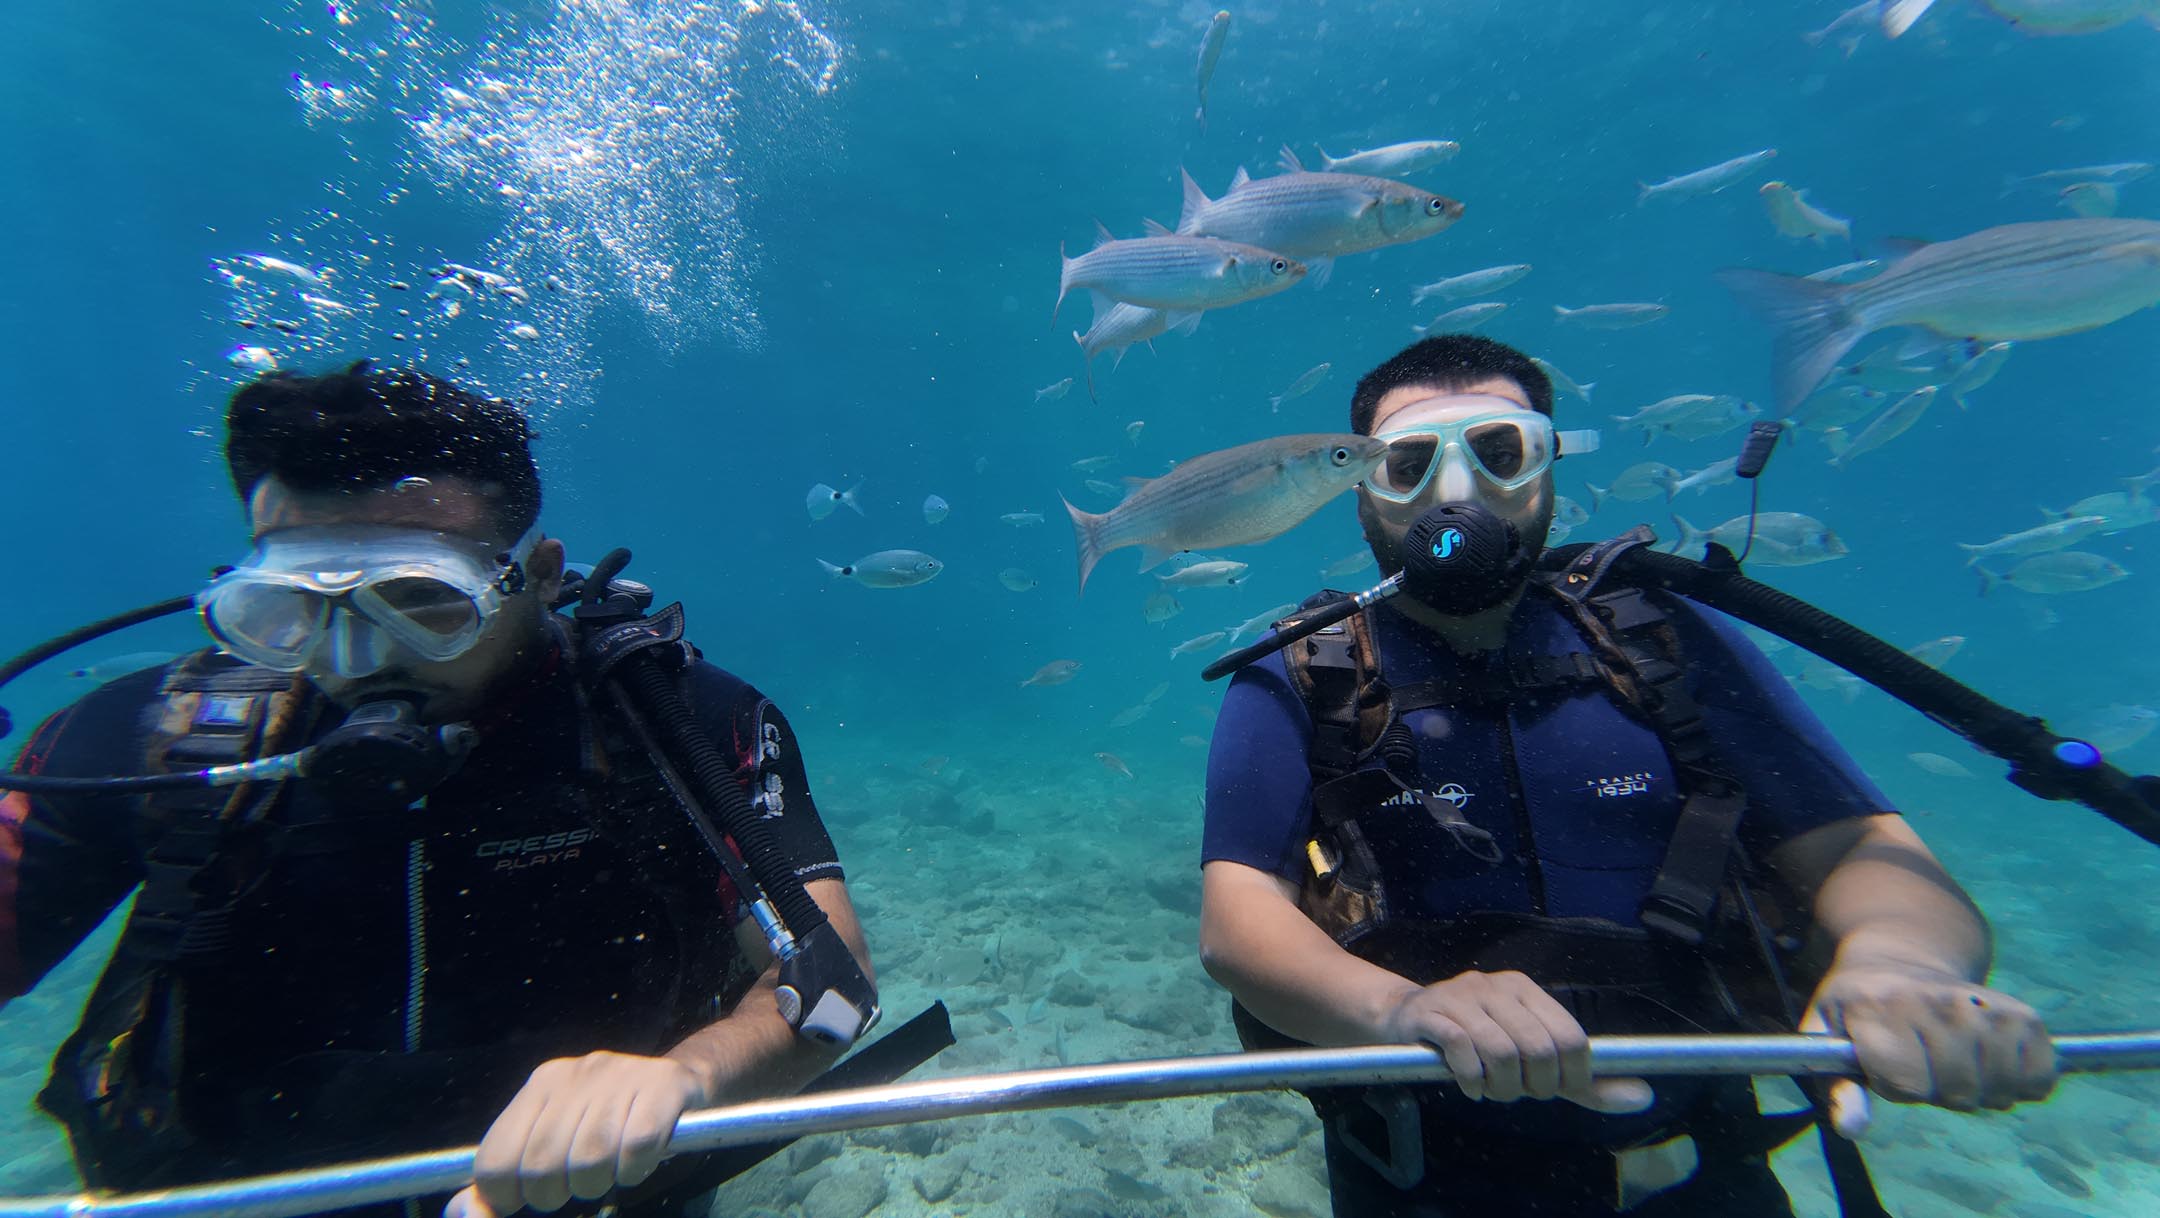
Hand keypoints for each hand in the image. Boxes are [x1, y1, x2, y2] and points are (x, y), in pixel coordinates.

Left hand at [445, 1051, 706, 1217]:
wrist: (683, 1083)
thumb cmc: (605, 1124)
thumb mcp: (548, 1143)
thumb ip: (502, 1181)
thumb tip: (458, 1211)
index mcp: (541, 1083)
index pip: (496, 1159)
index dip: (506, 1195)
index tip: (526, 1198)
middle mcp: (577, 1072)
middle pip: (542, 1166)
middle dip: (555, 1193)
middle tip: (575, 1185)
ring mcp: (622, 1076)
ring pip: (590, 1160)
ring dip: (598, 1183)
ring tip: (608, 1172)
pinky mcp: (663, 1087)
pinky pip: (637, 1148)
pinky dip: (635, 1169)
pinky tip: (637, 1163)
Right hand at [1380, 970, 1652, 1112]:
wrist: (1403, 1019)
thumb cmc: (1477, 1041)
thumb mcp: (1533, 1058)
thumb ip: (1583, 1082)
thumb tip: (1643, 1098)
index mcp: (1526, 990)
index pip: (1570, 1037)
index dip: (1570, 1076)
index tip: (1554, 1090)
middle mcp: (1497, 985)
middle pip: (1537, 1048)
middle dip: (1532, 1085)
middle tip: (1517, 1092)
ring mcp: (1462, 997)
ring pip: (1501, 1052)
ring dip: (1501, 1087)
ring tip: (1492, 1091)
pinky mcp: (1432, 1013)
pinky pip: (1462, 1050)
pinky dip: (1472, 1079)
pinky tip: (1470, 1086)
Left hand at [1801, 961, 2057, 1138]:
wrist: (1899, 957)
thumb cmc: (1859, 1009)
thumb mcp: (1827, 1036)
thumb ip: (1838, 1086)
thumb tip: (1853, 1129)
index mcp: (1878, 1006)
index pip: (1906, 1083)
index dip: (1896, 1087)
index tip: (1887, 1064)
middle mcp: (1934, 1000)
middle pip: (1957, 1090)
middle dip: (1938, 1092)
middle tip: (1923, 1064)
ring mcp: (1983, 1003)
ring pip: (1999, 1088)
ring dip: (1980, 1092)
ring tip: (1954, 1063)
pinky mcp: (2023, 1013)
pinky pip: (2039, 1078)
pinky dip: (2021, 1084)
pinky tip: (1992, 1062)